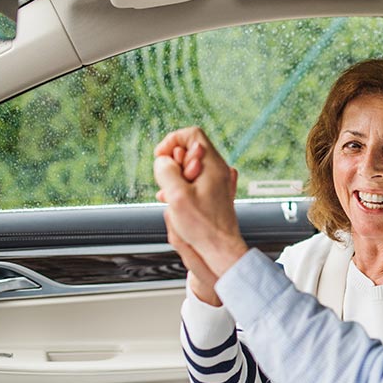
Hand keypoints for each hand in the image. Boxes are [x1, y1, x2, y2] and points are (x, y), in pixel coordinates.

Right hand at [156, 137, 221, 303]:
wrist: (220, 248)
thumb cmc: (202, 226)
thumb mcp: (176, 195)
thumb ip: (166, 170)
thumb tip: (163, 160)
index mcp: (213, 165)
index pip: (192, 134)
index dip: (172, 141)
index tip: (161, 158)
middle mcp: (219, 170)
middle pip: (190, 150)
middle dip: (172, 162)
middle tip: (167, 182)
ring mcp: (219, 182)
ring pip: (191, 167)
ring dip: (175, 176)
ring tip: (169, 195)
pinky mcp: (216, 193)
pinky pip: (195, 180)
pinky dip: (183, 186)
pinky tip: (174, 201)